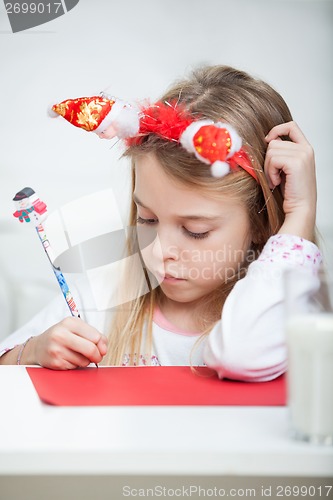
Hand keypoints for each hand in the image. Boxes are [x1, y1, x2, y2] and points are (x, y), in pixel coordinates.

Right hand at [27, 318, 107, 369]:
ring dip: (86, 361)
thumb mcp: (76, 328)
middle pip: (91, 349)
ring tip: (77, 355)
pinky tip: (69, 359)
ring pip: (84, 361)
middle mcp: (61, 334)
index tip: (100, 347)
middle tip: (96, 356)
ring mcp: (57, 349)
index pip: (95, 336)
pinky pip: (75, 367)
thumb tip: (103, 349)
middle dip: (97, 355)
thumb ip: (94, 335)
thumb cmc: (61, 336)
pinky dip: (76, 365)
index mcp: (69, 323)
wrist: (38, 347)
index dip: (101, 344)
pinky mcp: (55, 362)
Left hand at [264, 121, 315, 240]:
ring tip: (276, 180)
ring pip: (271, 151)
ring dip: (268, 168)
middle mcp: (306, 149)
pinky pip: (273, 160)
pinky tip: (277, 182)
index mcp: (305, 148)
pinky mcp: (296, 162)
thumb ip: (280, 154)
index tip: (267, 141)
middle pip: (274, 142)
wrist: (300, 208)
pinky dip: (270, 172)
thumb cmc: (290, 192)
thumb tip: (266, 142)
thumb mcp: (285, 169)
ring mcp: (303, 154)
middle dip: (268, 160)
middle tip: (273, 176)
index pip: (291, 126)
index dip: (276, 130)